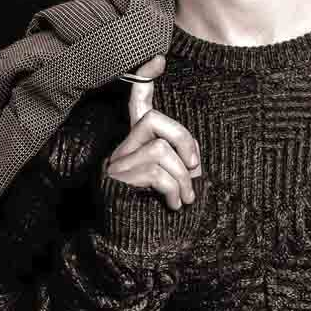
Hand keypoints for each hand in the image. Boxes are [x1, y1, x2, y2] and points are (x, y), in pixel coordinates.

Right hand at [104, 55, 202, 210]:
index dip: (144, 82)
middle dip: (183, 140)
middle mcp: (121, 151)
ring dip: (182, 177)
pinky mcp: (115, 181)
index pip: (138, 107)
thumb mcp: (174, 183)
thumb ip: (180, 163)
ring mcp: (116, 165)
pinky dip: (173, 189)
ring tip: (186, 199)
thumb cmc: (157, 217)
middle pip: (152, 121)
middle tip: (195, 168)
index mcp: (137, 146)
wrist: (133, 251)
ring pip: (160, 150)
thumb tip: (192, 160)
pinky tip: (174, 205)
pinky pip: (155, 172)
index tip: (157, 59)